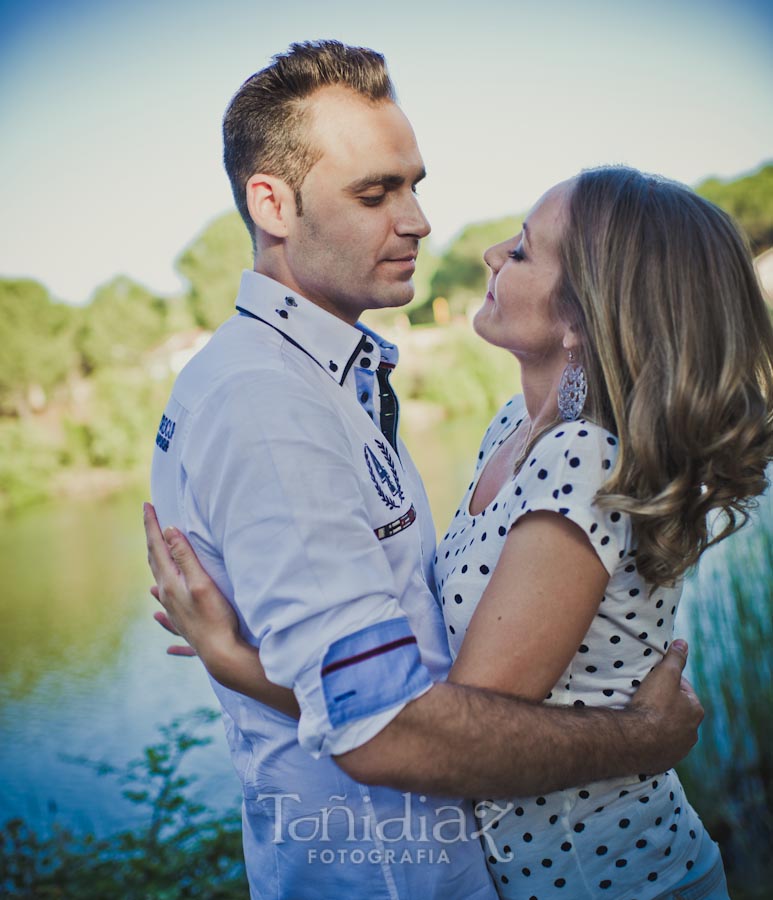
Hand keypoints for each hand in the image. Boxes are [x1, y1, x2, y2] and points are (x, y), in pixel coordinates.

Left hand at [143, 502, 240, 670]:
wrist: (221, 655)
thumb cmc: (215, 617)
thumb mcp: (201, 582)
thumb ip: (185, 557)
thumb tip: (168, 531)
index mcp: (170, 584)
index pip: (157, 547)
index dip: (151, 524)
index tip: (147, 504)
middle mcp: (168, 597)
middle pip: (155, 563)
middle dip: (152, 539)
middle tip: (149, 519)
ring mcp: (175, 612)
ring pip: (159, 584)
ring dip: (156, 567)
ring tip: (155, 556)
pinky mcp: (185, 624)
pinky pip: (167, 611)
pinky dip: (161, 603)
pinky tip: (158, 612)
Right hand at [629, 639, 703, 771]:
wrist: (636, 740)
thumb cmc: (652, 705)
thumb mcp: (664, 674)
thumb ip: (675, 658)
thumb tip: (683, 642)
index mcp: (696, 711)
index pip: (683, 690)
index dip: (668, 681)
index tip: (653, 679)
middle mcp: (692, 733)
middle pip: (677, 712)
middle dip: (664, 704)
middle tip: (645, 697)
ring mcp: (678, 750)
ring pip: (669, 731)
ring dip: (658, 724)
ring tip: (640, 716)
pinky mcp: (664, 762)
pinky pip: (659, 747)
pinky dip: (651, 740)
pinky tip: (638, 733)